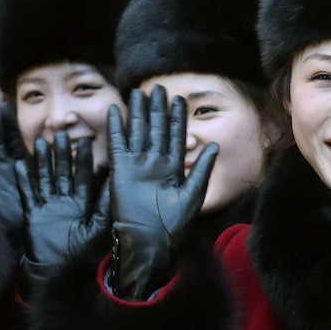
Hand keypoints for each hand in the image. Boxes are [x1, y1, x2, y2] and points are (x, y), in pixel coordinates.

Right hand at [15, 132, 109, 298]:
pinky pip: (27, 194)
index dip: (85, 161)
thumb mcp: (97, 227)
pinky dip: (24, 180)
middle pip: (63, 173)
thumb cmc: (81, 256)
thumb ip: (105, 205)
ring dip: (43, 162)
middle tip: (62, 134)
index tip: (86, 141)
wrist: (57, 276)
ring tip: (41, 142)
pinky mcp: (32, 215)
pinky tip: (20, 164)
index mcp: (82, 205)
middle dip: (63, 154)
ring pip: (45, 179)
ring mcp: (47, 208)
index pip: (84, 178)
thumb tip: (118, 184)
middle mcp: (65, 204)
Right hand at [108, 86, 217, 300]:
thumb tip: (215, 145)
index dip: (177, 118)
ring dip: (138, 112)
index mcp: (174, 167)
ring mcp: (137, 165)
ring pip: (138, 132)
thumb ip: (202, 169)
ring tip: (139, 92)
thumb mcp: (193, 195)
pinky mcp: (120, 170)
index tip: (178, 99)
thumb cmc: (174, 225)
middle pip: (156, 129)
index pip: (175, 136)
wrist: (149, 242)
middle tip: (159, 87)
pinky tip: (116, 110)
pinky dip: (116, 127)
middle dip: (158, 109)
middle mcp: (155, 163)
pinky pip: (118, 144)